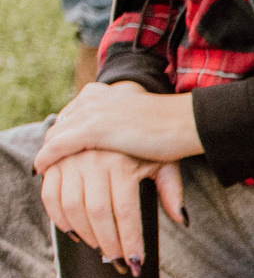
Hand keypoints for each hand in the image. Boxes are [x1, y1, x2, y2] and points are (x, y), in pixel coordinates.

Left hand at [31, 80, 202, 170]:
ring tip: (50, 181)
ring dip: (51, 163)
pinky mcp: (92, 128)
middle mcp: (89, 100)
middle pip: (57, 129)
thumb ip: (126, 144)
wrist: (188, 122)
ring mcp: (89, 113)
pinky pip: (57, 147)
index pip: (68, 119)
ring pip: (54, 140)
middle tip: (50, 175)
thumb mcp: (140, 132)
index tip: (58, 161)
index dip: (59, 141)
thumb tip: (134, 172)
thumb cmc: (174, 131)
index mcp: (100, 95)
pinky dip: (46, 160)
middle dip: (51, 152)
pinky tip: (41, 171)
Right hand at [39, 149, 185, 272]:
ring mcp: (72, 159)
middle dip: (108, 244)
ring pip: (71, 206)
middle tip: (119, 263)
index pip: (125, 212)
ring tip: (100, 250)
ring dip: (85, 234)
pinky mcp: (56, 160)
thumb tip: (183, 221)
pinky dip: (58, 216)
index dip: (130, 240)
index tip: (137, 262)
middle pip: (97, 213)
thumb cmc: (147, 140)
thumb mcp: (165, 161)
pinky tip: (74, 232)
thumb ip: (172, 191)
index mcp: (122, 163)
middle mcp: (94, 160)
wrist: (120, 106)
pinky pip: (50, 194)